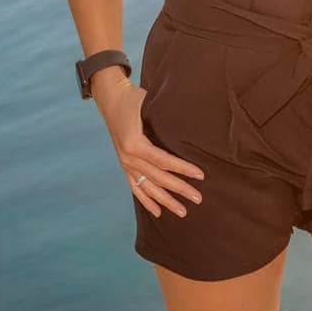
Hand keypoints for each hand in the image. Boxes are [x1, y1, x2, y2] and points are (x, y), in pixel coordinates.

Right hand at [100, 83, 204, 218]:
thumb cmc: (133, 99)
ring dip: (166, 201)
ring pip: (148, 188)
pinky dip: (146, 201)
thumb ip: (165, 119)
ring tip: (182, 212)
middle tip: (198, 199)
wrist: (110, 98)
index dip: (183, 169)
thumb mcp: (149, 104)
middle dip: (180, 189)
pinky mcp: (124, 165)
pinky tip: (158, 212)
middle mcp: (129, 158)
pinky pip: (135, 187)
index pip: (164, 161)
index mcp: (135, 144)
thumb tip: (190, 127)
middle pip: (159, 178)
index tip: (201, 175)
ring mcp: (125, 164)